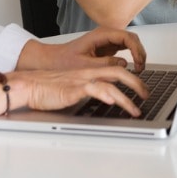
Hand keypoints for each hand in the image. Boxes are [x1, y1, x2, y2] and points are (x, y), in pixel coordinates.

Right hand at [13, 66, 149, 115]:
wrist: (29, 85)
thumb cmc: (47, 88)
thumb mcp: (73, 87)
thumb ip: (90, 89)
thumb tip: (106, 98)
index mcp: (88, 71)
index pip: (115, 69)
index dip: (131, 78)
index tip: (140, 89)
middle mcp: (87, 73)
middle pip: (119, 71)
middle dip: (137, 84)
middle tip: (146, 95)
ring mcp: (81, 80)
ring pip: (111, 82)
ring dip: (127, 97)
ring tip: (136, 109)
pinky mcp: (73, 89)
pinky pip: (94, 89)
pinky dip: (106, 94)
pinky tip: (113, 101)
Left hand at [17, 27, 145, 71]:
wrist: (50, 61)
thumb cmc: (62, 60)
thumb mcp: (84, 65)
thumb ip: (104, 65)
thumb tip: (123, 65)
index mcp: (101, 34)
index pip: (128, 37)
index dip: (137, 50)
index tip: (139, 64)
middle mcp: (105, 36)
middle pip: (132, 39)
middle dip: (140, 53)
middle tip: (141, 68)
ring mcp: (107, 42)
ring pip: (130, 45)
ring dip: (137, 56)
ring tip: (139, 70)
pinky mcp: (106, 50)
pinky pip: (123, 51)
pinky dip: (130, 59)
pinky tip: (131, 70)